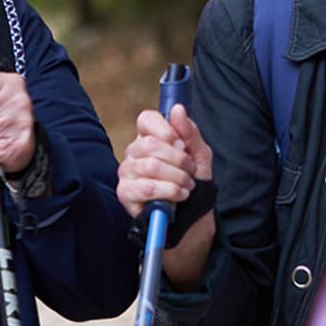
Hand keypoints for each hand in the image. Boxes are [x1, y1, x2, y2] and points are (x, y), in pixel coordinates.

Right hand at [116, 105, 210, 219]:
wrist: (192, 216)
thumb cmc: (193, 183)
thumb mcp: (199, 155)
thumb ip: (190, 132)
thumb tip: (177, 109)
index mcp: (149, 138)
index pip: (147, 119)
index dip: (166, 130)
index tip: (182, 144)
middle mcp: (134, 153)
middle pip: (151, 144)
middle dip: (179, 159)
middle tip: (190, 171)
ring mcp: (127, 173)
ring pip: (151, 166)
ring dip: (177, 177)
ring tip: (187, 186)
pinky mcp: (125, 193)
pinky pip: (146, 187)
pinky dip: (168, 191)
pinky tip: (178, 196)